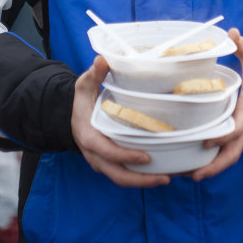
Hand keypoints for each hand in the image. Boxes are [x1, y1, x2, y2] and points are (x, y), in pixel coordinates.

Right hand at [71, 55, 170, 187]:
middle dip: (141, 180)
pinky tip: (164, 172)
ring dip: (145, 182)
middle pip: (117, 175)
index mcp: (88, 136)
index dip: (126, 156)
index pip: (107, 151)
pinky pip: (126, 175)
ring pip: (123, 179)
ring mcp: (102, 162)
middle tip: (166, 177)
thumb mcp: (85, 85)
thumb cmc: (82, 99)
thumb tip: (103, 59)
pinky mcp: (111, 163)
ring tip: (170, 178)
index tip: (146, 157)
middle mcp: (95, 155)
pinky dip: (143, 178)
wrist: (72, 115)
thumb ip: (94, 74)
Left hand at [191, 28, 242, 181]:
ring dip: (212, 168)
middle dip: (214, 166)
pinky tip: (196, 164)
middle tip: (192, 175)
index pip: (237, 127)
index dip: (222, 136)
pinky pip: (228, 150)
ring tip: (188, 176)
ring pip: (230, 156)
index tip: (205, 142)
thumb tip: (233, 33)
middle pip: (232, 153)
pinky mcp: (241, 131)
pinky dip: (214, 160)